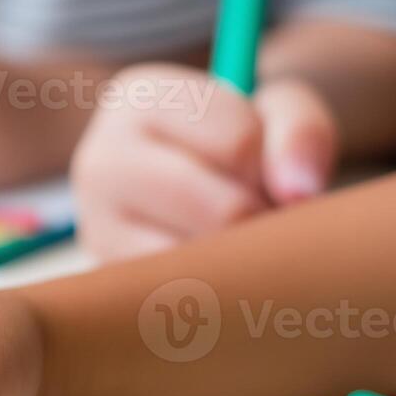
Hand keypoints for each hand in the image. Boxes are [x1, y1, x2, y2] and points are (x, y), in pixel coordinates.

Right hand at [71, 63, 335, 261]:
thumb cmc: (231, 141)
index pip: (239, 142)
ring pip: (203, 260)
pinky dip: (213, 287)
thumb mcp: (273, 113)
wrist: (175, 183)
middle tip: (257, 212)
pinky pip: (182, 296)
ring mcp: (94, 223)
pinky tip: (210, 265)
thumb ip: (300, 130)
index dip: (272, 164)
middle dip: (260, 219)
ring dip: (239, 259)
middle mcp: (100, 159)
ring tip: (232, 236)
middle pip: (224, 211)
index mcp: (138, 98)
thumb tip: (298, 192)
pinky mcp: (106, 275)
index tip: (259, 168)